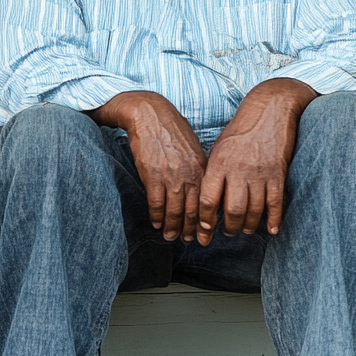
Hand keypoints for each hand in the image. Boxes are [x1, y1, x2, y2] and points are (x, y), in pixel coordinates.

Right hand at [96, 91, 206, 241]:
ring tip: (170, 236)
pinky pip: (156, 203)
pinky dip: (157, 216)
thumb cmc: (170, 128)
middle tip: (188, 241)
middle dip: (190, 229)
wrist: (149, 113)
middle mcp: (190, 176)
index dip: (205, 222)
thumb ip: (199, 168)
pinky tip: (156, 223)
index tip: (203, 233)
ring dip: (172, 227)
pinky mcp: (152, 175)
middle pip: (192, 211)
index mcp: (202, 169)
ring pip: (174, 211)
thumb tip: (201, 186)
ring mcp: (171, 176)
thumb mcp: (193, 147)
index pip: (207, 203)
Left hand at [197, 78, 313, 244]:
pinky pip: (275, 202)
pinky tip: (270, 229)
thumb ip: (212, 172)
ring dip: (247, 224)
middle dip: (226, 226)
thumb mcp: (219, 148)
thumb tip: (205, 198)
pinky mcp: (278, 173)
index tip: (202, 230)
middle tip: (225, 234)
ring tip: (243, 230)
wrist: (269, 110)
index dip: (204, 219)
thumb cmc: (240, 131)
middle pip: (230, 209)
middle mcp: (237, 171)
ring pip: (253, 209)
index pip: (207, 199)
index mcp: (218, 164)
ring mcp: (259, 173)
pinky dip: (273, 219)